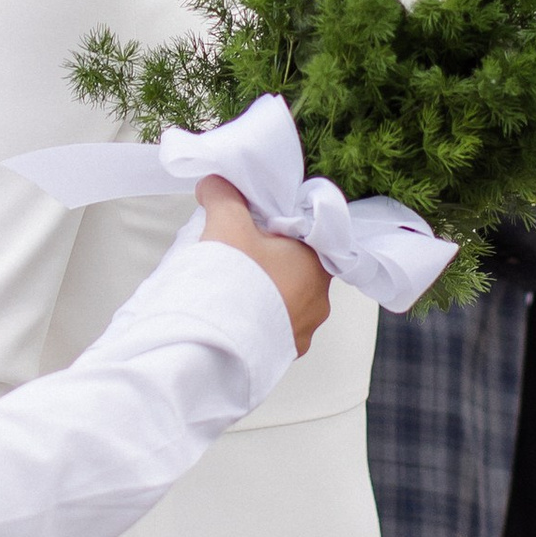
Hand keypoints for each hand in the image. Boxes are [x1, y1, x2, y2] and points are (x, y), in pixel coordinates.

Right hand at [197, 179, 330, 354]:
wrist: (216, 342)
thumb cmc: (235, 280)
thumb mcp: (227, 224)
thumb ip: (224, 195)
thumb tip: (216, 182)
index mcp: (317, 265)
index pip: (308, 237)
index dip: (281, 229)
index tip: (257, 228)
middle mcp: (319, 301)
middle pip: (296, 269)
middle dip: (270, 261)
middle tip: (240, 255)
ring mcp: (303, 332)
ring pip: (286, 301)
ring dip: (264, 292)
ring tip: (233, 287)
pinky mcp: (282, 354)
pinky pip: (273, 328)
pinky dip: (257, 318)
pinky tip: (234, 313)